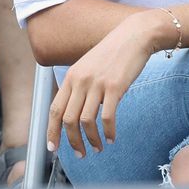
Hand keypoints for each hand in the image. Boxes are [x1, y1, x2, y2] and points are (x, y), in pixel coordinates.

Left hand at [48, 10, 161, 157]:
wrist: (136, 35)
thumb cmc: (115, 51)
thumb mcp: (90, 65)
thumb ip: (81, 85)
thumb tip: (78, 111)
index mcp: (72, 76)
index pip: (54, 110)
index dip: (52, 132)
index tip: (53, 147)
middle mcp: (81, 81)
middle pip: (68, 120)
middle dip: (72, 142)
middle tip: (80, 153)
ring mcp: (97, 84)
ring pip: (86, 121)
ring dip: (91, 140)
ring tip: (98, 148)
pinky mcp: (115, 87)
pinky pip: (107, 117)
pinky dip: (108, 132)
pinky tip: (112, 137)